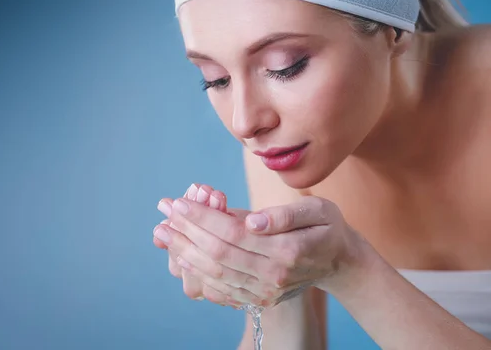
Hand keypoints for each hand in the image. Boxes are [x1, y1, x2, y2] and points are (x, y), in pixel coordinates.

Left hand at [154, 193, 367, 307]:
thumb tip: (252, 221)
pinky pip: (222, 290)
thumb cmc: (325, 227)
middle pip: (219, 254)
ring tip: (163, 233)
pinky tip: (181, 257)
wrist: (337, 261)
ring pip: (216, 274)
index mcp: (288, 249)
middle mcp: (274, 275)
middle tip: (163, 213)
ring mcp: (266, 291)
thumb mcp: (317, 209)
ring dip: (185, 253)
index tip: (179, 202)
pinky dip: (198, 274)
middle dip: (186, 232)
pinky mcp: (260, 298)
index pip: (234, 233)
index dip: (203, 217)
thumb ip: (285, 215)